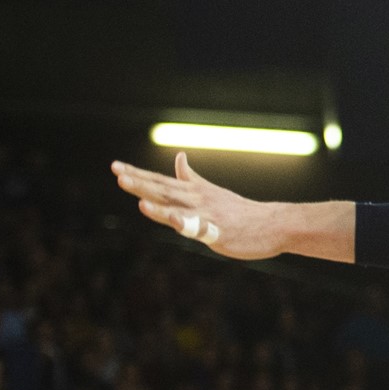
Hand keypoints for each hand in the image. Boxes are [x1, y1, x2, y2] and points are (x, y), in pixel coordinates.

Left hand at [111, 153, 282, 260]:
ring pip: (179, 208)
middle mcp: (198, 199)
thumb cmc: (241, 211)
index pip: (160, 181)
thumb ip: (191, 179)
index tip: (115, 167)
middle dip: (139, 183)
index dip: (137, 174)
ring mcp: (207, 214)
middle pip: (164, 190)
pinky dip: (185, 222)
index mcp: (194, 192)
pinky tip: (173, 220)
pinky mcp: (218, 231)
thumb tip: (179, 158)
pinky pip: (198, 228)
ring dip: (159, 204)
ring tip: (139, 200)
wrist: (273, 224)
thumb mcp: (212, 192)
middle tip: (118, 173)